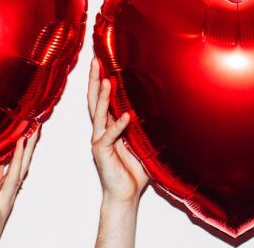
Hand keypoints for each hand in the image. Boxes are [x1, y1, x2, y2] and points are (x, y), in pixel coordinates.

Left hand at [0, 129, 38, 247]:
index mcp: (6, 194)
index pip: (18, 168)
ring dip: (17, 158)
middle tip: (34, 130)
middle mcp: (8, 197)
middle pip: (21, 168)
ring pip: (12, 177)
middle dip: (27, 149)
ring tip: (21, 139)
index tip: (29, 133)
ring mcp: (1, 204)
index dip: (24, 150)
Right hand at [89, 58, 148, 207]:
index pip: (104, 98)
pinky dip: (117, 126)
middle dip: (95, 80)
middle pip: (95, 100)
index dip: (102, 80)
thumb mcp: (142, 140)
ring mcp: (100, 140)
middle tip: (96, 60)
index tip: (104, 61)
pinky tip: (126, 116)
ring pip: (98, 114)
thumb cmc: (134, 169)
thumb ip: (144, 124)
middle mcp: (101, 130)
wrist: (126, 193)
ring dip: (103, 97)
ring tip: (107, 80)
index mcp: (110, 125)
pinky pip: (109, 136)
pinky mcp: (101, 151)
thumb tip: (159, 104)